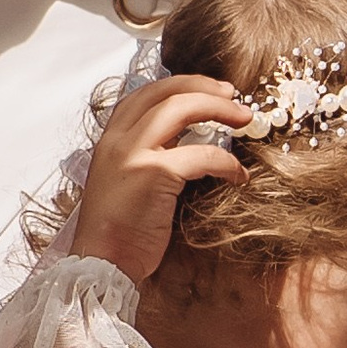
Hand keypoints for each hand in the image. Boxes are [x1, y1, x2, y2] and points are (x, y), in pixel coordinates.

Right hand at [72, 73, 253, 283]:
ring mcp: (133, 153)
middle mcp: (118, 139)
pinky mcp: (153, 174)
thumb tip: (184, 145)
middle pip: (165, 91)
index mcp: (110, 139)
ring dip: (218, 108)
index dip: (180, 85)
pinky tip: (238, 175)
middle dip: (204, 87)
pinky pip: (201, 155)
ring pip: (180, 108)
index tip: (210, 90)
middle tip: (234, 96)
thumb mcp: (125, 183)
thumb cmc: (118, 233)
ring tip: (244, 119)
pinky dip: (226, 162)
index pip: (145, 93)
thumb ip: (146, 158)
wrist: (102, 263)